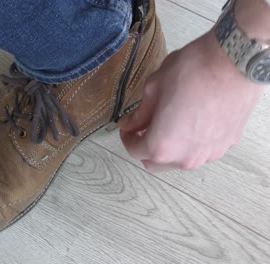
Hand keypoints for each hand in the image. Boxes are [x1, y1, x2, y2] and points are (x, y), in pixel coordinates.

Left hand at [118, 30, 263, 172]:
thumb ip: (139, 115)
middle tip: (145, 127)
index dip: (127, 137)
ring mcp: (209, 154)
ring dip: (170, 147)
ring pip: (179, 160)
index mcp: (161, 146)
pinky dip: (191, 142)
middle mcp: (185, 158)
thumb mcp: (153, 89)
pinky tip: (192, 120)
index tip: (127, 126)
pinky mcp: (226, 145)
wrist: (235, 62)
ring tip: (169, 123)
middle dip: (146, 147)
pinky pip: (201, 150)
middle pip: (155, 163)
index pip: (134, 151)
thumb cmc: (192, 72)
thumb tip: (130, 125)